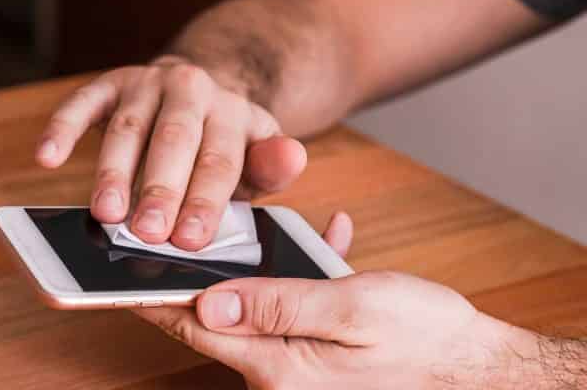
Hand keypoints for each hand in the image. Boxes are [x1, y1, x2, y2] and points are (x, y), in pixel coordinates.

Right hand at [36, 59, 306, 249]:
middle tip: (146, 234)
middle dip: (159, 190)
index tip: (189, 241)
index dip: (205, 201)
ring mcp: (147, 83)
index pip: (220, 160)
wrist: (198, 91)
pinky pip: (81, 103)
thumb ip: (270, 165)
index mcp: (233, 112)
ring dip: (112, 172)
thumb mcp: (256, 157)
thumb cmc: (223, 144)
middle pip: (174, 142)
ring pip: (128, 129)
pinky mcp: (109, 83)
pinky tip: (46, 157)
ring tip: (104, 214)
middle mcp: (191, 90)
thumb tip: (293, 157)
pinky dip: (61, 129)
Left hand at [135, 212, 541, 388]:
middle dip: (209, 269)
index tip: (115, 268)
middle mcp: (278, 373)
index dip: (152, 294)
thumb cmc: (426, 343)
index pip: (193, 324)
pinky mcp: (318, 358)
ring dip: (263, 267)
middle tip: (190, 224)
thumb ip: (276, 305)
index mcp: (276, 365)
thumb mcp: (350, 311)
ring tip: (271, 224)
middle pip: (219, 316)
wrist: (483, 373)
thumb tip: (208, 305)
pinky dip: (302, 278)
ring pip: (258, 306)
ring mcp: (298, 369)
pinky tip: (328, 243)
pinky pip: (294, 311)